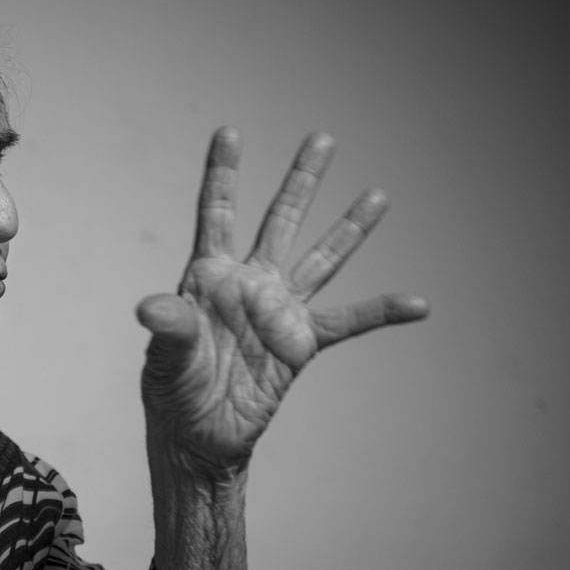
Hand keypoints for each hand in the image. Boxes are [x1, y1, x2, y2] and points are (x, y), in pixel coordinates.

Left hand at [138, 128, 428, 465]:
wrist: (198, 438)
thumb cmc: (172, 392)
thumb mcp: (164, 359)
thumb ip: (167, 329)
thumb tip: (150, 308)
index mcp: (207, 277)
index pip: (217, 214)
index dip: (223, 173)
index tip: (229, 131)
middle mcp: (248, 284)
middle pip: (280, 220)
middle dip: (301, 180)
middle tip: (323, 138)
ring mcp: (278, 311)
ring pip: (320, 259)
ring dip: (350, 228)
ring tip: (378, 195)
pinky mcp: (301, 345)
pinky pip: (348, 322)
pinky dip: (383, 312)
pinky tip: (418, 304)